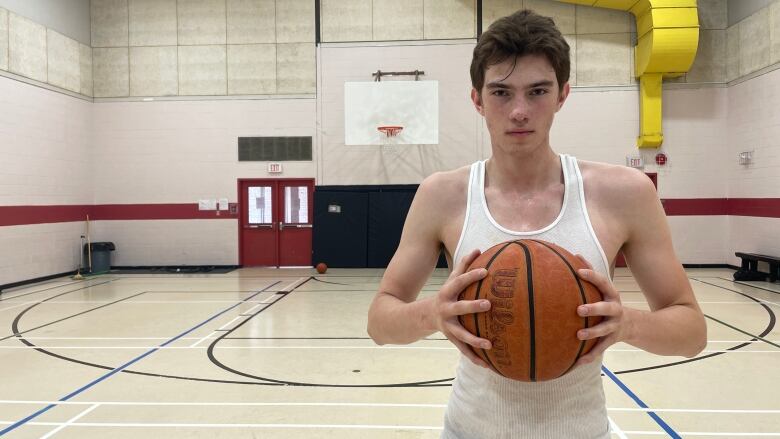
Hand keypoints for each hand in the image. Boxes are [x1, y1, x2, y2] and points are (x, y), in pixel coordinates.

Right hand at [431, 248, 491, 367]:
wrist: (419, 317)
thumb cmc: (444, 294)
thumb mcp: (450, 280)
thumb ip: (464, 265)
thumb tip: (478, 248)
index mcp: (447, 293)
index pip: (460, 282)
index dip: (471, 276)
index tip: (486, 271)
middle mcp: (446, 310)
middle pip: (460, 308)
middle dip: (473, 306)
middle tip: (488, 304)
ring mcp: (447, 326)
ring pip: (461, 334)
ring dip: (475, 340)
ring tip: (489, 344)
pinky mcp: (451, 339)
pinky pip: (463, 350)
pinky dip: (474, 358)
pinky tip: (488, 365)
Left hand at [573, 254, 631, 365]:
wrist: (635, 325)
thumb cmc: (609, 302)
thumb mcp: (605, 288)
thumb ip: (591, 272)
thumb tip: (574, 254)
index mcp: (611, 295)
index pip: (603, 282)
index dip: (592, 276)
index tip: (578, 271)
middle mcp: (615, 310)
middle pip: (607, 308)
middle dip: (594, 308)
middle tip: (578, 309)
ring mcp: (614, 326)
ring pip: (604, 330)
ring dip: (592, 333)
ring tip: (578, 335)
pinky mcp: (612, 340)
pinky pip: (600, 349)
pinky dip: (589, 357)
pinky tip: (576, 363)